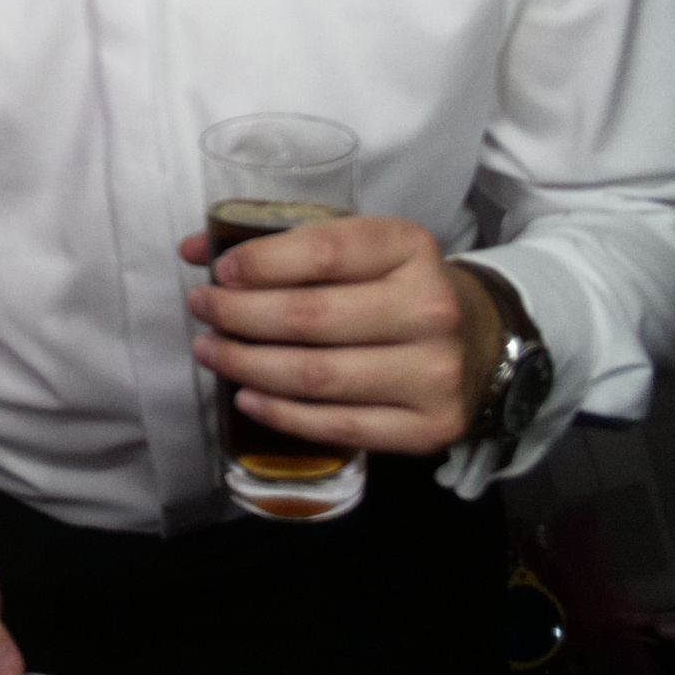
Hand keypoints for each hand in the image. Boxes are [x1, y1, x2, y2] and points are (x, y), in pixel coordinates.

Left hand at [180, 217, 501, 454]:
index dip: (261, 263)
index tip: (218, 271)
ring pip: (318, 376)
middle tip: (201, 309)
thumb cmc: (400, 288)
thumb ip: (285, 246)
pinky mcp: (429, 428)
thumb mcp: (361, 249)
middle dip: (239, 315)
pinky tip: (248, 397)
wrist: (479, 343)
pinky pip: (340, 426)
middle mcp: (429, 308)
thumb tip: (195, 247)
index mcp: (410, 247)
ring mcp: (434, 373)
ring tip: (210, 352)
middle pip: (311, 318)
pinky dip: (283, 414)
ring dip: (249, 366)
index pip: (323, 251)